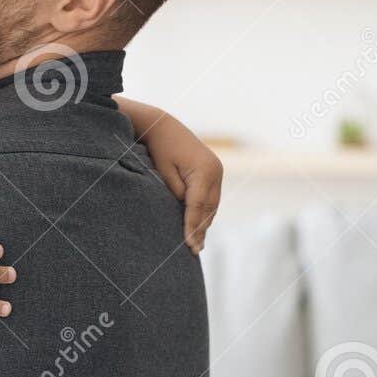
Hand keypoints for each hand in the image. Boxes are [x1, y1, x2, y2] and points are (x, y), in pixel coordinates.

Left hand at [141, 117, 222, 253]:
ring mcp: (218, 170)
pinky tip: (199, 225)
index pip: (198, 206)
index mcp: (204, 170)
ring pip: (213, 204)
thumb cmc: (158, 149)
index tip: (189, 246)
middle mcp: (216, 170)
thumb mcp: (163, 173)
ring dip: (205, 222)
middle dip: (201, 229)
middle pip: (209, 208)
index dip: (193, 227)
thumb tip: (186, 215)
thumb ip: (176, 194)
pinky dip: (205, 211)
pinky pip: (211, 197)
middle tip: (193, 250)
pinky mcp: (214, 171)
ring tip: (196, 243)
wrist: (163, 126)